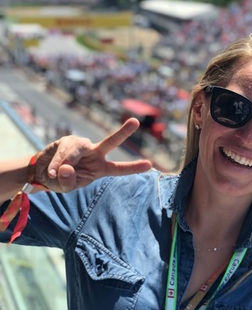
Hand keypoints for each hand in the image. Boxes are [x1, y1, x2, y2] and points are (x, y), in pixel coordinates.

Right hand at [36, 118, 152, 192]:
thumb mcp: (66, 187)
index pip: (119, 169)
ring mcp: (82, 146)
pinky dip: (56, 163)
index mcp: (101, 168)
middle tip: (135, 122)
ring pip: (78, 150)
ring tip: (55, 174)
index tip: (149, 164)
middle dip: (123, 132)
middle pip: (110, 142)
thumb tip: (67, 168)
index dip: (133, 167)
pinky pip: (63, 151)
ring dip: (65, 162)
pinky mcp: (67, 141)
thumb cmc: (61, 180)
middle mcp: (95, 154)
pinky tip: (51, 171)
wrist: (44, 172)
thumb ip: (69, 181)